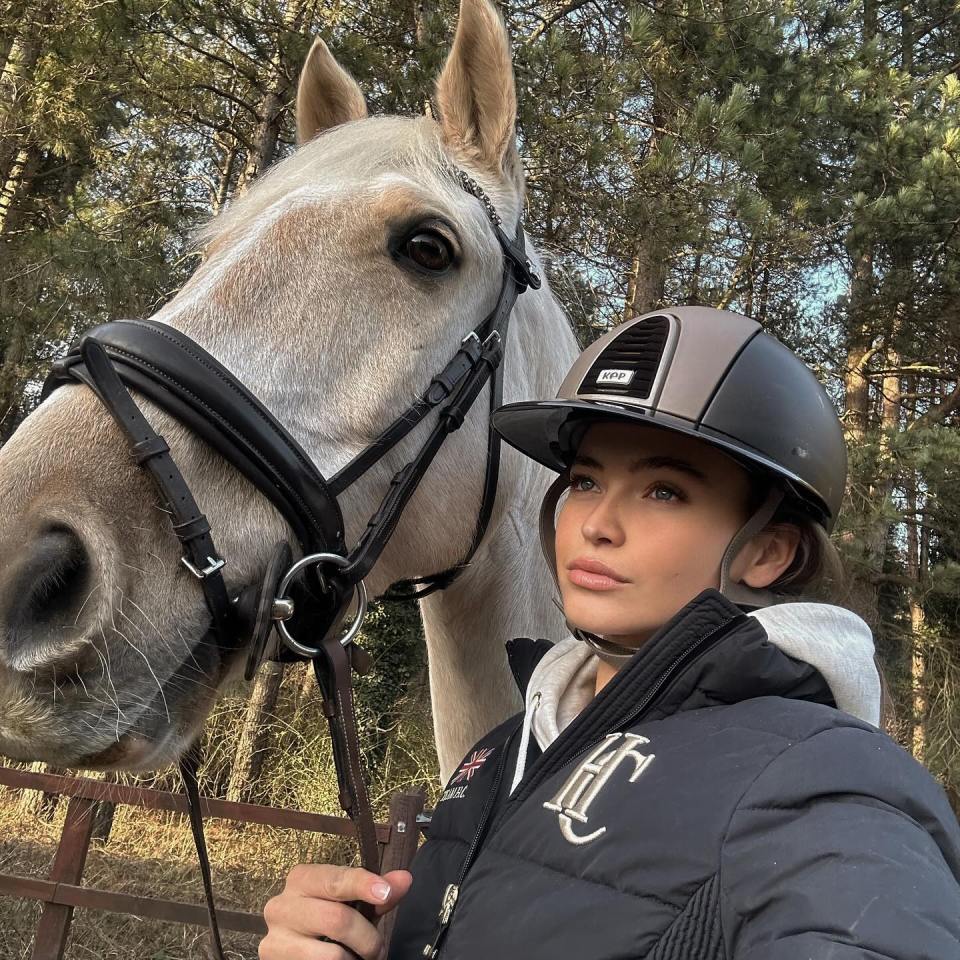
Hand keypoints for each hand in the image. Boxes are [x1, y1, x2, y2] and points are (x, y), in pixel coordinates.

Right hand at [260, 865, 412, 959]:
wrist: (295, 949)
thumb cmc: (327, 919)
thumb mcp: (352, 902)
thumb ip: (377, 892)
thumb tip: (404, 879)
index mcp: (302, 879)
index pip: (336, 880)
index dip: (363, 885)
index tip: (385, 893)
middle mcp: (282, 904)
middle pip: (336, 919)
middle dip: (367, 938)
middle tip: (377, 948)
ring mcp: (275, 937)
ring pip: (331, 954)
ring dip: (355, 959)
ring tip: (359, 958)